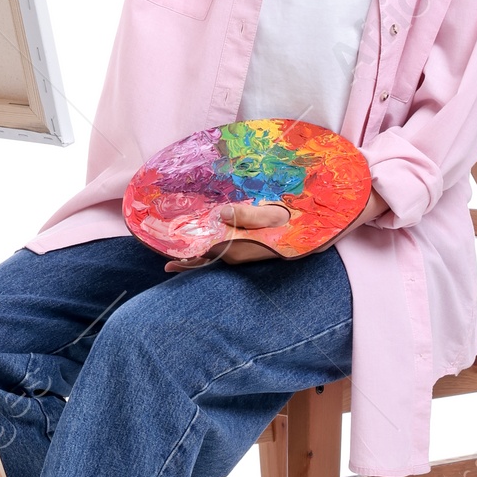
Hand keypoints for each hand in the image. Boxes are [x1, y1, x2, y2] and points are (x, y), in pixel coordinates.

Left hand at [165, 201, 288, 271]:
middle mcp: (235, 256)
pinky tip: (201, 247)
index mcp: (237, 249)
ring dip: (196, 255)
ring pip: (212, 256)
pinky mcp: (245, 250)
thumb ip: (248, 215)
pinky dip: (208, 251)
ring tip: (177, 256)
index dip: (186, 259)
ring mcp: (240, 254)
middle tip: (166, 262)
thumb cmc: (291, 221)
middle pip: (205, 258)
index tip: (168, 264)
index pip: (206, 256)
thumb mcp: (271, 215)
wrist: (309, 231)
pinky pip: (222, 252)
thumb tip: (222, 213)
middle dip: (187, 258)